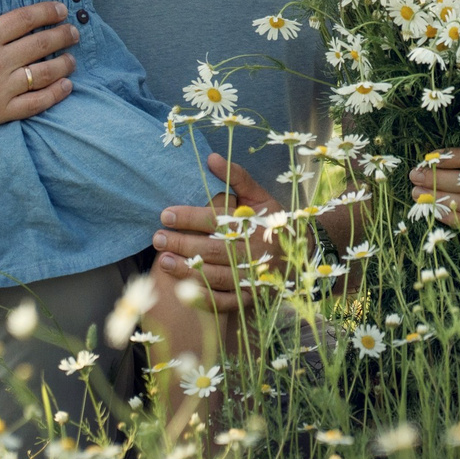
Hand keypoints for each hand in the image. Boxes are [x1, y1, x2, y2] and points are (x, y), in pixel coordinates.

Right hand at [0, 0, 80, 138]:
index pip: (25, 19)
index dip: (48, 12)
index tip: (62, 9)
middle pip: (40, 44)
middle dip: (63, 36)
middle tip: (75, 32)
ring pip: (43, 74)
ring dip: (63, 65)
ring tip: (72, 59)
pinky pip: (36, 104)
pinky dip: (54, 94)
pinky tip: (65, 87)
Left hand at [151, 155, 281, 315]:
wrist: (302, 252)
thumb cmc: (273, 220)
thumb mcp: (259, 195)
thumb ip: (236, 176)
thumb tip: (210, 158)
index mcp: (253, 223)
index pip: (215, 220)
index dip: (189, 217)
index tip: (165, 215)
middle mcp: (253, 250)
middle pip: (211, 249)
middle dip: (181, 243)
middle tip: (157, 238)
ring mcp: (253, 276)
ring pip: (215, 276)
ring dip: (187, 269)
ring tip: (163, 261)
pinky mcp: (252, 296)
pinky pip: (226, 301)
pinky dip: (204, 297)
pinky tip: (183, 290)